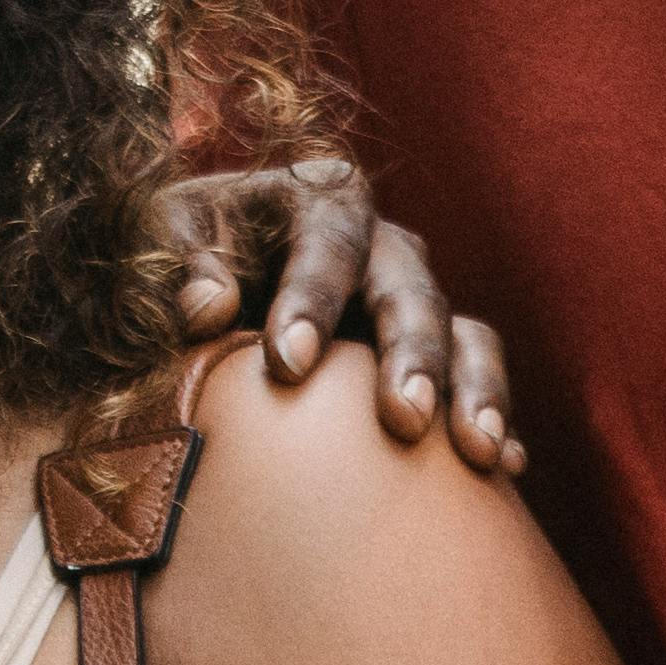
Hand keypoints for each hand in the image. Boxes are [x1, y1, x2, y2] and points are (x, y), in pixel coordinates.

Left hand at [151, 158, 521, 477]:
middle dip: (412, 354)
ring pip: (467, 333)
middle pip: (411, 290)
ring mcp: (414, 301)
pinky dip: (498, 420)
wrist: (202, 286)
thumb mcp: (159, 242)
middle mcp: (381, 244)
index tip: (287, 364)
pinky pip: (479, 383)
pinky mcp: (435, 357)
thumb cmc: (177, 257)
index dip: (312, 298)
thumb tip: (209, 307)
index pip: (327, 238)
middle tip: (403, 419)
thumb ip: (178, 267)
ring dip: (475, 390)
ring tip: (479, 452)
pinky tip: (505, 466)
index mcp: (316, 197)